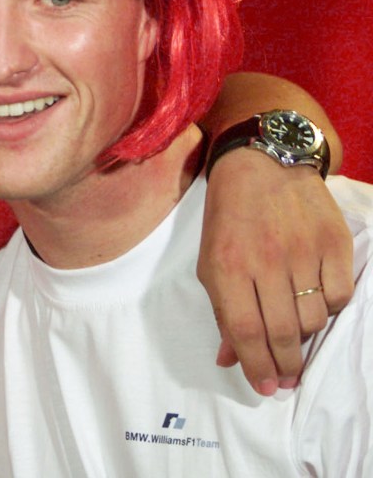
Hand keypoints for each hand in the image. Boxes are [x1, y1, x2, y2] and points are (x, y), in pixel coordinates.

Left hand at [198, 148, 352, 395]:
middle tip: (284, 378)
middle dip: (284, 364)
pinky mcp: (334, 242)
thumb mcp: (210, 259)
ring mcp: (303, 251)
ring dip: (305, 338)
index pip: (244, 330)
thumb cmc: (229, 215)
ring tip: (295, 339)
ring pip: (313, 318)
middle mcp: (266, 260)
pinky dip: (328, 308)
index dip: (256, 365)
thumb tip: (229, 359)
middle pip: (282, 331)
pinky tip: (315, 303)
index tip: (264, 387)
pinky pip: (339, 296)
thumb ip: (222, 310)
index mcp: (227, 265)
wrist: (264, 162)